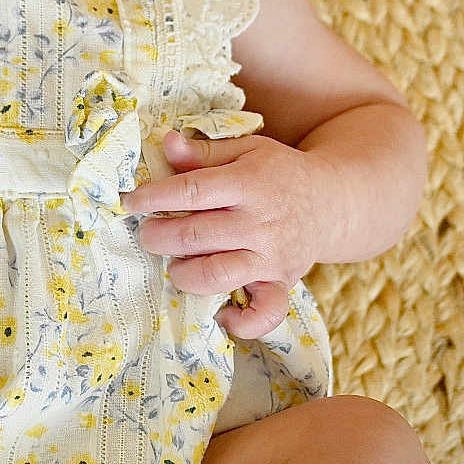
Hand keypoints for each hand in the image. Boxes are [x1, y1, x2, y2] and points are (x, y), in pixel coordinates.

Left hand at [123, 130, 333, 337]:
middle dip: (159, 237)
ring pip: (218, 275)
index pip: (192, 191)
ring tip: (173, 263)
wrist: (333, 202)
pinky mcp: (283, 284)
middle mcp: (260, 223)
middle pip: (197, 235)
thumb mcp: (245, 150)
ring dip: (184, 273)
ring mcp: (272, 258)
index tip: (130, 201)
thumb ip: (203, 151)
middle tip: (147, 233)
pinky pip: (264, 314)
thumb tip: (166, 142)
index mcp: (248, 183)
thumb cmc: (277, 172)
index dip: (155, 197)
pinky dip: (240, 321)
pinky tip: (219, 311)